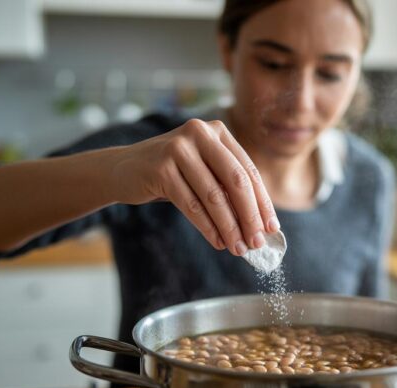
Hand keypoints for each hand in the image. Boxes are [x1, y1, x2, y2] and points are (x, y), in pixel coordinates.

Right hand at [109, 119, 278, 255]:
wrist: (123, 169)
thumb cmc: (172, 174)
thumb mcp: (203, 171)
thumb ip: (228, 188)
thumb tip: (260, 224)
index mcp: (218, 131)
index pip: (248, 170)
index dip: (262, 202)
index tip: (272, 228)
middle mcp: (200, 133)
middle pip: (236, 181)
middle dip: (250, 216)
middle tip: (257, 242)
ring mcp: (179, 148)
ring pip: (214, 196)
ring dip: (230, 227)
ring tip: (238, 248)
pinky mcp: (161, 168)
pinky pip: (192, 204)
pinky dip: (208, 227)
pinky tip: (218, 242)